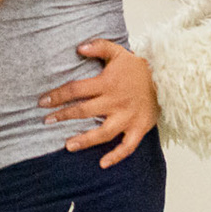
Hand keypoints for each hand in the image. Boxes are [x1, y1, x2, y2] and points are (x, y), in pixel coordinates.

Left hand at [37, 40, 158, 167]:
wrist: (167, 79)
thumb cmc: (138, 68)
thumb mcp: (118, 52)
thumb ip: (98, 47)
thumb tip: (79, 48)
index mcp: (107, 83)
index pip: (76, 90)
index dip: (58, 96)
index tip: (43, 102)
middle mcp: (115, 101)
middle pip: (84, 111)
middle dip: (64, 116)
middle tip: (46, 121)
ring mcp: (127, 117)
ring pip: (103, 132)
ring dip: (85, 140)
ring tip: (67, 145)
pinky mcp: (139, 128)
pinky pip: (127, 146)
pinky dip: (116, 156)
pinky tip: (103, 164)